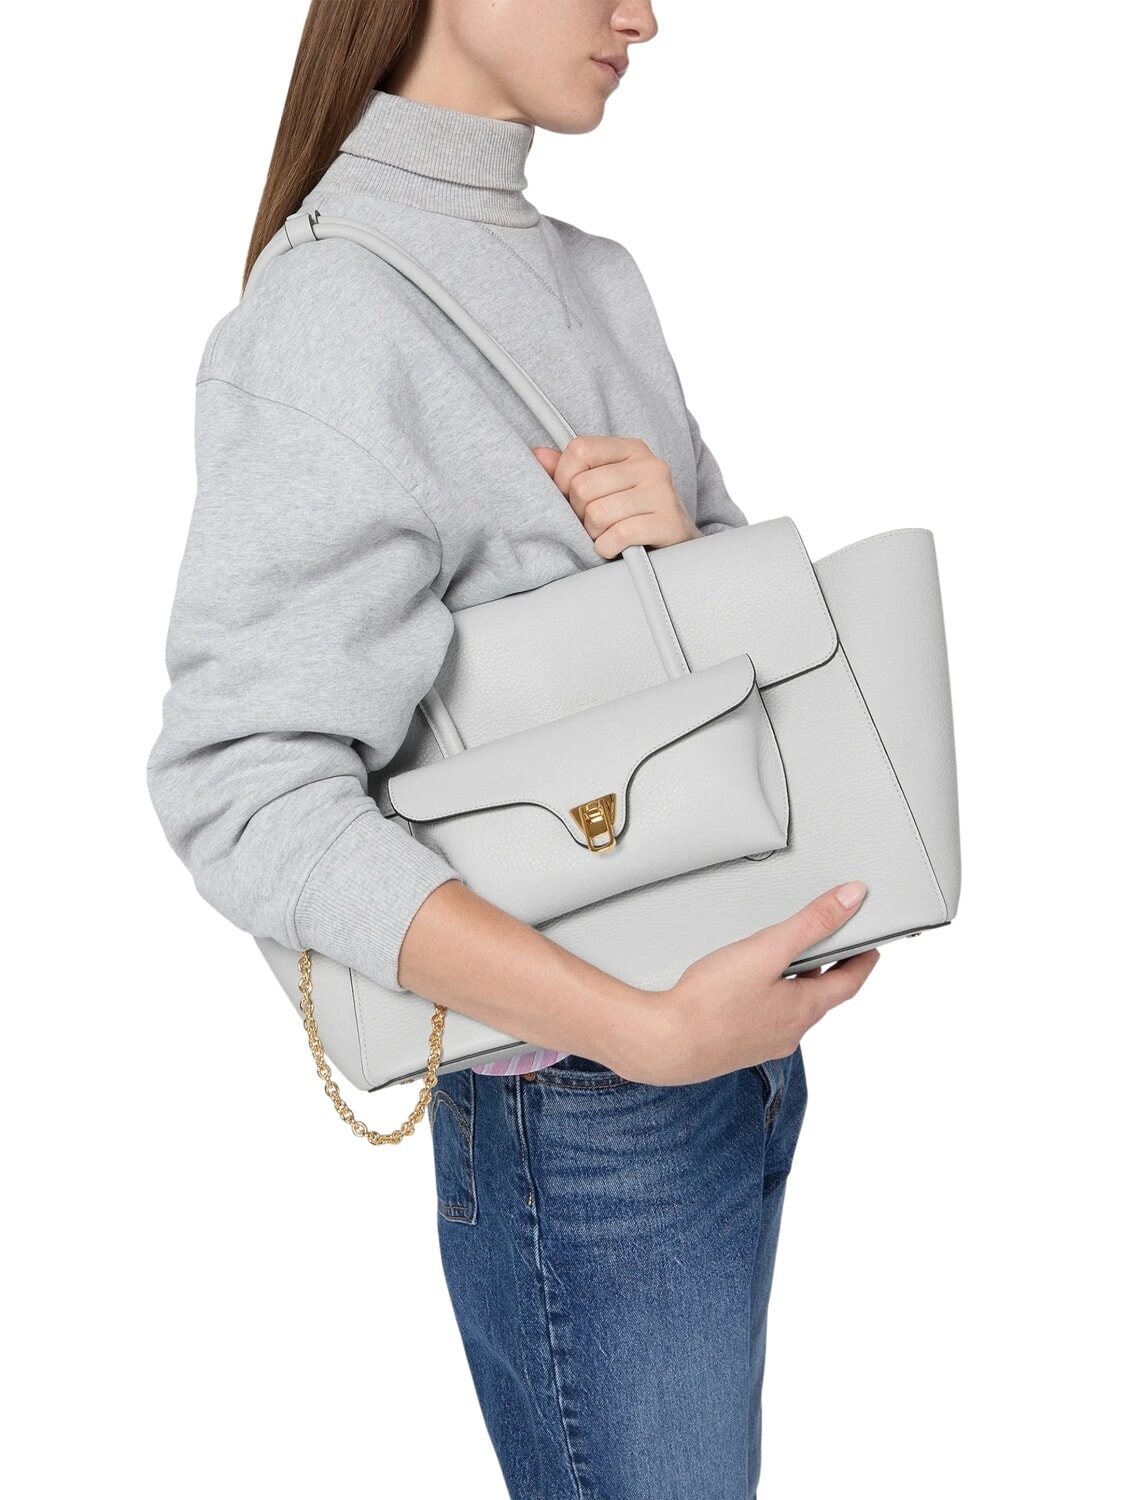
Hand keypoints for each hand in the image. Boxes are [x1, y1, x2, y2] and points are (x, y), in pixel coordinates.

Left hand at [532, 435, 701, 558]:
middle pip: (583, 487)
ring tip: (609, 536)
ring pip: (597, 514)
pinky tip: (617, 549)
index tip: (571, 500)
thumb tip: (536, 455)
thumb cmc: (635, 518)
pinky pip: (617, 535)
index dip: (563, 479)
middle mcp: (650, 465)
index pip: (579, 450)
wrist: (679, 550)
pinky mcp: (668, 522)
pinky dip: (608, 548)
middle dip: (580, 515)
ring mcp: (662, 492)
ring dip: (595, 535)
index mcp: (632, 449)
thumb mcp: (604, 489)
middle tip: (595, 525)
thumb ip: (569, 471)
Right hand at [607, 882, 881, 1085]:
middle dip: (829, 973)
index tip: (871, 950)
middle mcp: (790, 1031)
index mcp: (804, 1009)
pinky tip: (749, 993)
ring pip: (791, 1011)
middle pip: (821, 997)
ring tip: (789, 965)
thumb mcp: (768, 949)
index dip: (862, 962)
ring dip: (797, 988)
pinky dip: (770, 1002)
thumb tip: (852, 899)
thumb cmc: (712, 1001)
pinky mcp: (736, 1048)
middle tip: (834, 952)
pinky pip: (765, 1021)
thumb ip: (812, 922)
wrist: (666, 1043)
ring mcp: (763, 1043)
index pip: (849, 983)